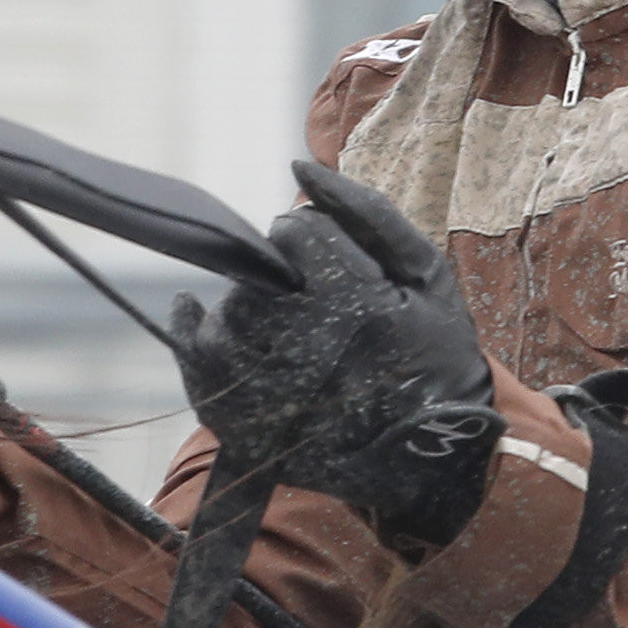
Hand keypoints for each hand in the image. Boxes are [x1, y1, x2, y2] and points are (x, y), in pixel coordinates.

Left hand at [168, 159, 499, 554]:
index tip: (328, 262)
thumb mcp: (425, 273)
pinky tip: (200, 317)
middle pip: (255, 275)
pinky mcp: (247, 426)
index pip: (295, 234)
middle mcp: (310, 353)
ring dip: (243, 307)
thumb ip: (367, 213)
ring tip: (280, 324)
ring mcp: (271, 396)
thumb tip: (299, 168)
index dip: (310, 241)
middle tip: (306, 298)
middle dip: (276, 276)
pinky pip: (195, 361)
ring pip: (224, 315)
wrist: (430, 459)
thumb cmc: (433, 352)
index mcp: (362, 309)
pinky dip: (193, 333)